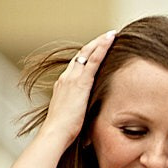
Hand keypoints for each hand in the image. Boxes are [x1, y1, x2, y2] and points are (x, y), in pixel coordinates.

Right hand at [39, 29, 114, 148]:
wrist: (55, 134)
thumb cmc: (63, 131)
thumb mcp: (72, 116)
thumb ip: (79, 110)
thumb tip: (88, 117)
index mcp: (63, 85)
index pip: (77, 65)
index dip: (87, 55)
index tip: (98, 48)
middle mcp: (66, 78)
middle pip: (81, 55)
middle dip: (95, 44)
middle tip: (108, 36)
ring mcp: (73, 79)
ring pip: (87, 53)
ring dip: (100, 42)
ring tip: (112, 34)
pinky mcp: (81, 82)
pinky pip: (94, 60)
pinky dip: (103, 47)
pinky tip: (111, 39)